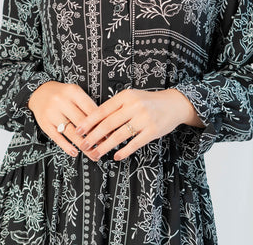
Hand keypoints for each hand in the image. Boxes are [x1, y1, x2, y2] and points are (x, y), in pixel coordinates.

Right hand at [27, 81, 98, 159]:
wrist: (40, 92)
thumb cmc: (61, 94)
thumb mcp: (75, 92)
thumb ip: (87, 105)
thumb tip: (103, 123)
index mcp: (73, 91)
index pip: (90, 109)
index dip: (101, 123)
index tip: (110, 133)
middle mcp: (61, 101)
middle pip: (82, 122)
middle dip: (95, 136)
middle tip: (104, 145)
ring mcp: (52, 113)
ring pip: (71, 132)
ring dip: (83, 145)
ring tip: (92, 153)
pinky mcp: (45, 124)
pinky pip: (57, 137)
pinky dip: (67, 147)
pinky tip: (74, 152)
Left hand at [75, 88, 204, 160]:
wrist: (173, 104)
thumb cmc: (148, 101)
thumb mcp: (131, 97)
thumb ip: (116, 106)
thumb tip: (94, 119)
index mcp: (126, 96)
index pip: (103, 110)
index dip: (89, 121)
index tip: (79, 130)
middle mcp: (134, 106)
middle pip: (108, 123)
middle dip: (94, 136)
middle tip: (83, 145)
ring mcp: (144, 119)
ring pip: (119, 135)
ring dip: (105, 146)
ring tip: (96, 153)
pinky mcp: (152, 131)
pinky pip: (135, 143)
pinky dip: (124, 151)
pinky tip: (116, 156)